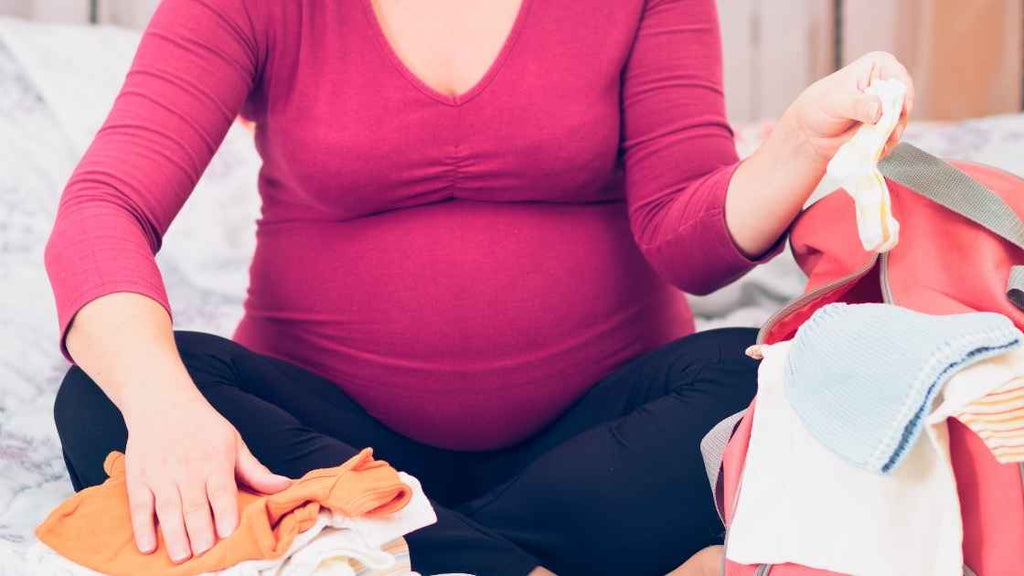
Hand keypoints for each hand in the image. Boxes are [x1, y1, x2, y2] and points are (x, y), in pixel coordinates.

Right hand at [122, 388, 290, 562]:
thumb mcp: (234, 443)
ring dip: (174, 534)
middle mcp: (187, 470)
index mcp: (215, 461)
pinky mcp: (139, 478)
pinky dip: (142, 527)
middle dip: (199, 531)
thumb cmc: (203, 426)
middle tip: (204, 554)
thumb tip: (285, 486)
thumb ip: (255, 470)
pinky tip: (147, 546)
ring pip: (168, 509)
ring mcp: (161, 475)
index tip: (227, 534)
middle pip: (194, 505)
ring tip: (182, 556)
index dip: (224, 513)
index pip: (221, 491)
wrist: (161, 402)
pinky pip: (140, 506)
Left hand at [783, 51, 914, 164]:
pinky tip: (869, 148)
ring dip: (887, 135)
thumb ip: (857, 104)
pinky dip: (883, 145)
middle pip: (905, 103)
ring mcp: (889, 109)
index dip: (900, 96)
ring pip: (900, 123)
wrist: (809, 133)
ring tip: (869, 140)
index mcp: (879, 66)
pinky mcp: (886, 128)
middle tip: (880, 131)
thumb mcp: (835, 102)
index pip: (900, 79)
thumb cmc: (818, 108)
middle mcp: (888, 85)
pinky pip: (892, 139)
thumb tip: (878, 109)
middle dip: (894, 120)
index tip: (892, 112)